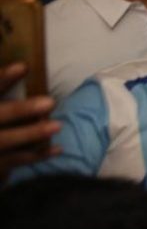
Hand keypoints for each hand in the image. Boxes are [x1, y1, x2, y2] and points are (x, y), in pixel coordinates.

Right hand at [1, 62, 61, 177]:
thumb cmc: (2, 122)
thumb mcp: (1, 104)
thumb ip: (7, 90)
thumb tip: (29, 67)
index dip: (3, 78)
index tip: (23, 66)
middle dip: (20, 110)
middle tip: (50, 102)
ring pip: (4, 141)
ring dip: (32, 134)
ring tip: (58, 125)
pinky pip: (14, 161)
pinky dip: (36, 156)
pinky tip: (58, 149)